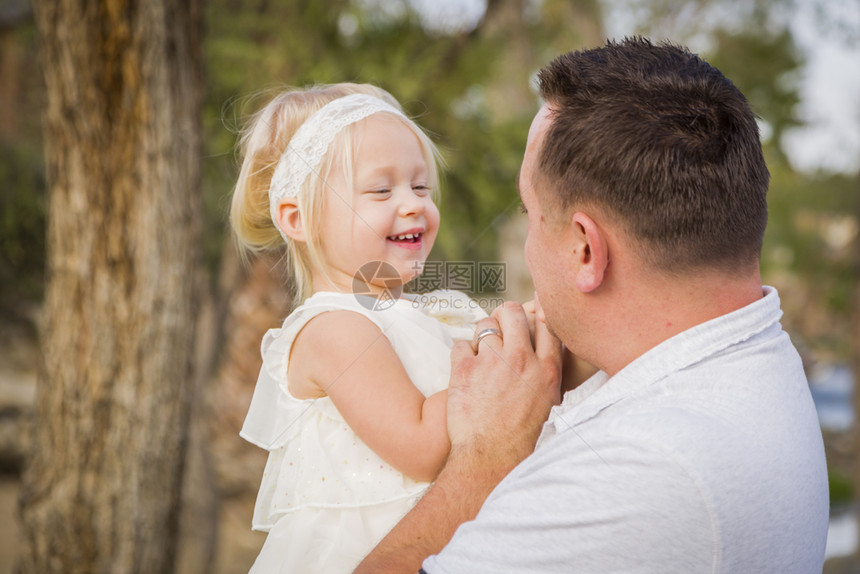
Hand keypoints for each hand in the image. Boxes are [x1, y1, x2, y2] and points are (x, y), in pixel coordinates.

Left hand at [448, 299, 562, 474]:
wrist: (490, 457)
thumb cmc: (520, 435)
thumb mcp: (547, 401)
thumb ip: (546, 370)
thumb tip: (543, 346)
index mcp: (547, 369)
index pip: (546, 321)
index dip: (539, 307)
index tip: (534, 301)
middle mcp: (521, 359)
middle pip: (512, 311)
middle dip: (504, 314)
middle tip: (499, 326)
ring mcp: (492, 361)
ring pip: (483, 324)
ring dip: (481, 336)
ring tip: (481, 356)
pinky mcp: (464, 368)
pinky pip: (460, 343)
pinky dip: (461, 354)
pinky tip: (466, 371)